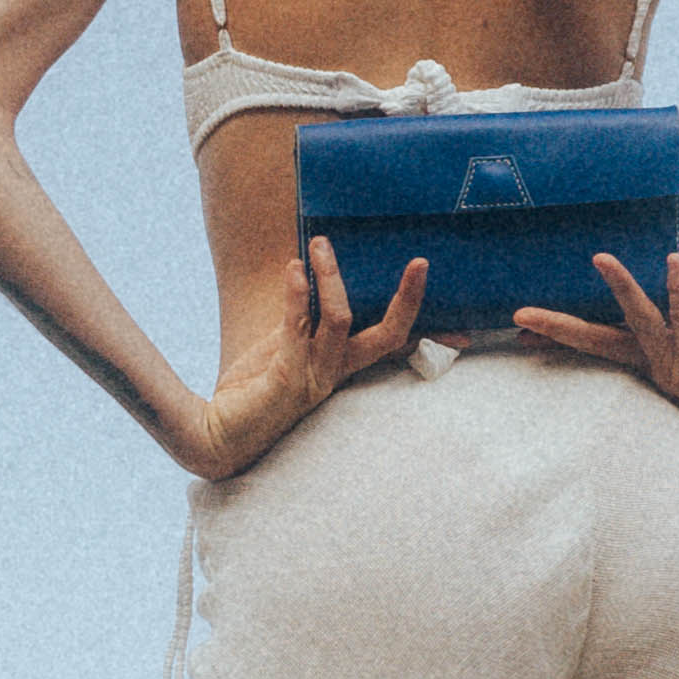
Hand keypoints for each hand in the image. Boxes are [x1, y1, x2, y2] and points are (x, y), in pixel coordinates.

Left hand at [176, 238, 428, 480]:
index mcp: (340, 367)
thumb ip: (304, 317)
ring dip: (332, 278)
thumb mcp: (285, 346)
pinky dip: (297, 293)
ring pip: (340, 321)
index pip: (393, 346)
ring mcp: (313, 378)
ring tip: (320, 244)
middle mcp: (334, 374)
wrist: (215, 435)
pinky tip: (293, 269)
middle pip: (387, 338)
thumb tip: (313, 273)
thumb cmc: (252, 389)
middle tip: (420, 263)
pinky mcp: (284, 379)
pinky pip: (297, 328)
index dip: (429, 333)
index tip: (463, 326)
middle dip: (407, 300)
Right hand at [514, 252, 678, 464]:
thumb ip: (678, 324)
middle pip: (598, 341)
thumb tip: (661, 294)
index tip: (520, 330)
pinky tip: (674, 261)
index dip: (559, 335)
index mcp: (647, 363)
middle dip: (558, 327)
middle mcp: (653, 367)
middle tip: (518, 316)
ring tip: (601, 258)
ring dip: (622, 287)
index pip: (595, 343)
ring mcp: (674, 369)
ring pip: (640, 322)